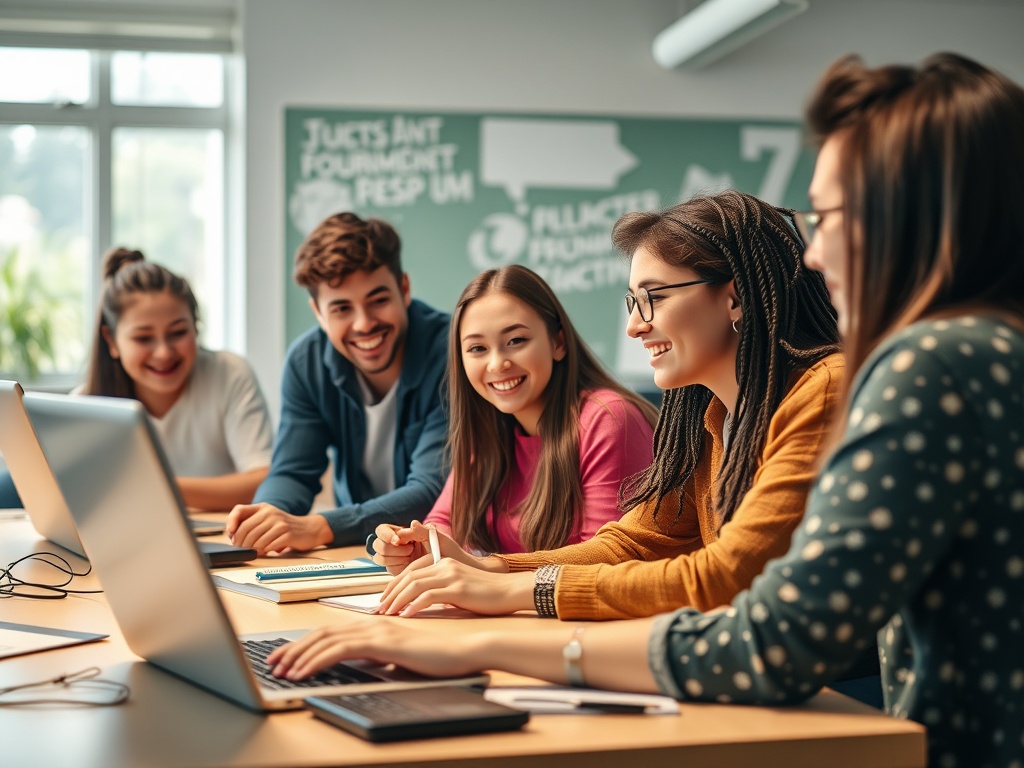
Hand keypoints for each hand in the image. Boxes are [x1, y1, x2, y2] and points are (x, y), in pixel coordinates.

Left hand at [226, 503, 332, 554]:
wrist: (309, 529)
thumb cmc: (283, 527)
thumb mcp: (268, 520)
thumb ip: (252, 524)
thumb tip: (232, 536)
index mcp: (263, 507)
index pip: (239, 510)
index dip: (231, 522)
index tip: (230, 534)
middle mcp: (270, 512)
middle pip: (246, 529)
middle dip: (240, 543)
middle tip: (240, 550)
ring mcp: (280, 523)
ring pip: (256, 540)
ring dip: (252, 550)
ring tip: (252, 553)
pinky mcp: (288, 534)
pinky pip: (269, 545)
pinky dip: (264, 551)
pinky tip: (264, 552)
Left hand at [267, 618, 483, 680]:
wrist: (464, 652)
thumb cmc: (438, 657)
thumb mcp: (401, 656)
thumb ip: (380, 655)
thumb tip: (361, 663)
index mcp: (375, 626)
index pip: (332, 632)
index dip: (305, 644)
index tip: (286, 658)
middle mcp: (372, 624)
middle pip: (323, 633)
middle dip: (294, 649)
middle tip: (272, 663)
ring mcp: (377, 631)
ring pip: (327, 640)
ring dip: (300, 656)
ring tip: (281, 671)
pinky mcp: (382, 642)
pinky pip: (341, 650)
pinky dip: (318, 660)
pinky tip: (304, 671)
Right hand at [371, 520, 476, 573]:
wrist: (453, 570)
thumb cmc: (447, 550)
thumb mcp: (437, 538)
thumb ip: (424, 531)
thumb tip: (412, 522)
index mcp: (402, 532)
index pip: (382, 530)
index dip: (386, 535)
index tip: (398, 540)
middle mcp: (395, 544)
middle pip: (377, 544)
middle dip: (392, 549)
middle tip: (410, 551)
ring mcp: (395, 558)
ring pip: (379, 557)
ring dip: (395, 558)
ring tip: (412, 558)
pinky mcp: (397, 571)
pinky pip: (388, 569)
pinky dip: (397, 567)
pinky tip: (410, 567)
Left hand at [376, 558, 535, 617]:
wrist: (509, 591)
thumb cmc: (486, 594)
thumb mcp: (459, 588)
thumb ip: (441, 591)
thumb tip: (421, 604)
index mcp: (443, 563)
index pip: (410, 571)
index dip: (394, 585)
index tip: (384, 599)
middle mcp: (444, 565)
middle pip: (408, 576)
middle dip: (390, 593)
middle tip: (379, 609)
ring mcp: (451, 575)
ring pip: (414, 585)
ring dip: (397, 600)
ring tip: (388, 613)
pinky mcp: (457, 588)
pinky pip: (428, 596)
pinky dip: (414, 606)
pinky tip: (406, 615)